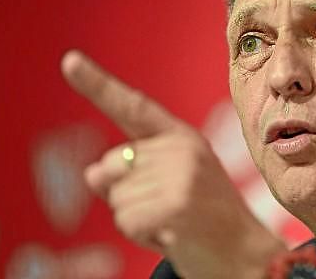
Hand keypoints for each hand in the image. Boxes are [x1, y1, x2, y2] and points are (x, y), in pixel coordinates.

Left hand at [61, 50, 285, 278]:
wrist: (246, 255)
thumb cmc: (204, 223)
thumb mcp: (164, 191)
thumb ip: (127, 175)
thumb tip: (92, 173)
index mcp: (181, 138)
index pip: (133, 108)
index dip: (97, 84)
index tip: (69, 60)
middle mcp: (183, 147)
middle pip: (110, 167)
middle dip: (127, 198)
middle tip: (169, 211)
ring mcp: (183, 172)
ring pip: (115, 198)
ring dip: (137, 220)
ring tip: (175, 224)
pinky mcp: (178, 201)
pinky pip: (126, 220)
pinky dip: (142, 236)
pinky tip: (174, 234)